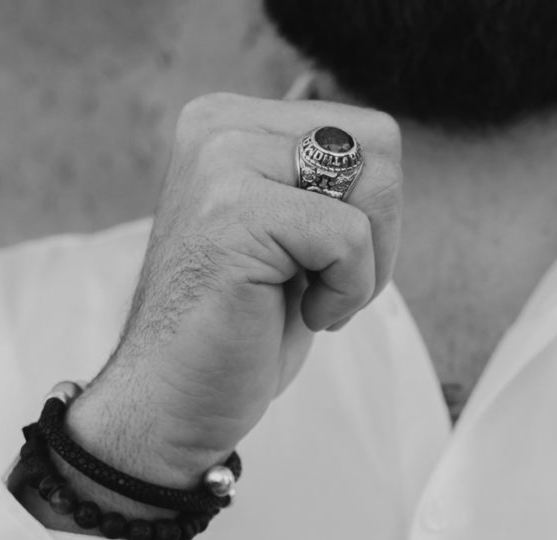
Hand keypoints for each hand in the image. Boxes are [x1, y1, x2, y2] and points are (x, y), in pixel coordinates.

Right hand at [70, 94, 403, 484]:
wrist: (173, 400)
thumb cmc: (239, 330)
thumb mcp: (293, 237)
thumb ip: (327, 182)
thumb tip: (383, 149)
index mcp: (231, 123)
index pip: (368, 132)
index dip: (373, 212)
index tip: (319, 263)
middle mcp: (220, 128)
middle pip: (379, 145)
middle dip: (379, 232)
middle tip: (323, 284)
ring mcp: (222, 163)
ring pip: (372, 187)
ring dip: (361, 265)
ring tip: (304, 297)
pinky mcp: (235, 213)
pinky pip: (350, 238)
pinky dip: (345, 292)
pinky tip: (296, 312)